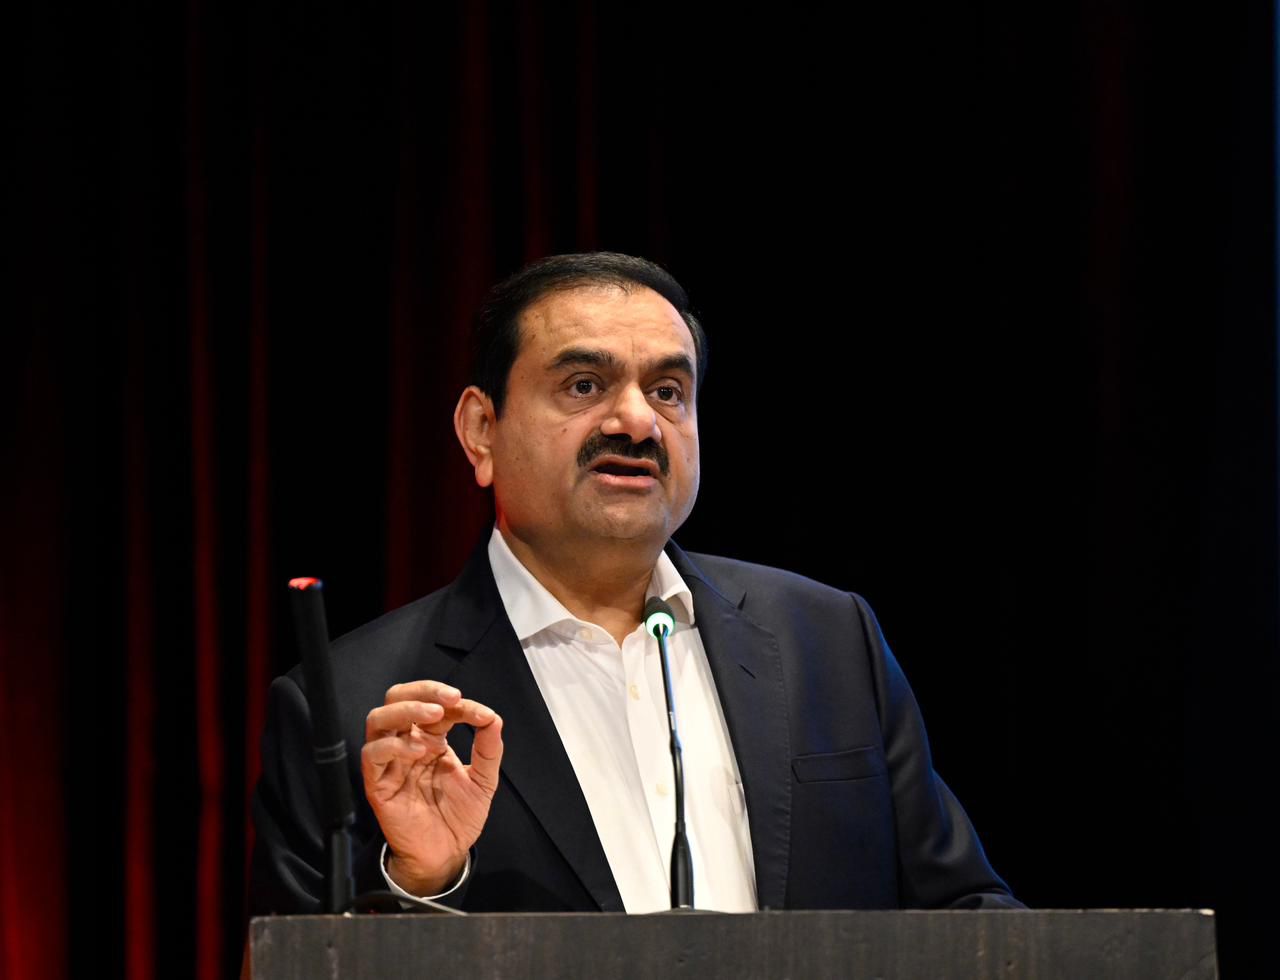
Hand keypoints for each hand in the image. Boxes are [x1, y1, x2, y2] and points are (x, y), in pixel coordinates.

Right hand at [361, 680, 503, 895]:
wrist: (446, 854)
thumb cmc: (458, 817)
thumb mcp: (483, 781)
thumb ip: (488, 749)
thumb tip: (494, 718)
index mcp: (430, 738)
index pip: (437, 705)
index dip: (459, 704)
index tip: (482, 715)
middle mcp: (406, 744)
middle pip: (398, 698)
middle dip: (424, 690)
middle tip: (450, 699)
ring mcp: (390, 762)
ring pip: (379, 719)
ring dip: (406, 710)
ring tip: (434, 716)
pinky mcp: (377, 783)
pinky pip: (373, 754)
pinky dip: (394, 745)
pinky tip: (419, 751)